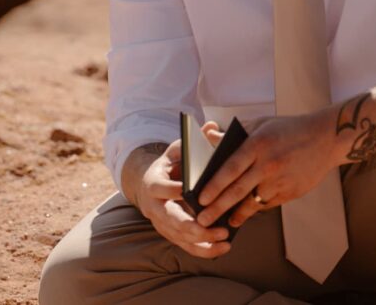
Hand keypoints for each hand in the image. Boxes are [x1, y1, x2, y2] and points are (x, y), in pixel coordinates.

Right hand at [134, 138, 231, 258]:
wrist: (150, 185)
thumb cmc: (170, 165)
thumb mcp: (177, 149)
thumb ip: (193, 140)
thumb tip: (211, 126)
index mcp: (153, 183)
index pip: (160, 188)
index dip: (174, 190)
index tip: (190, 191)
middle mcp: (154, 207)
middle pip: (171, 219)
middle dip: (194, 225)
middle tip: (217, 227)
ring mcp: (162, 223)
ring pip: (180, 237)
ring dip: (202, 241)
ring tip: (225, 239)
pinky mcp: (171, 234)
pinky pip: (186, 246)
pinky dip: (203, 250)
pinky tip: (222, 249)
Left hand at [195, 110, 337, 230]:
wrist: (327, 138)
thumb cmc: (290, 129)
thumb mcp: (261, 124)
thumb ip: (233, 134)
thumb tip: (209, 137)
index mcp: (257, 144)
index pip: (230, 168)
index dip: (214, 185)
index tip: (201, 198)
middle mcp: (268, 164)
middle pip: (237, 191)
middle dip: (217, 208)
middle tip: (203, 219)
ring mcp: (280, 180)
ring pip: (252, 202)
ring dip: (236, 214)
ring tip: (222, 222)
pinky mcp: (291, 192)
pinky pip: (267, 204)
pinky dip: (254, 210)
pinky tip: (244, 214)